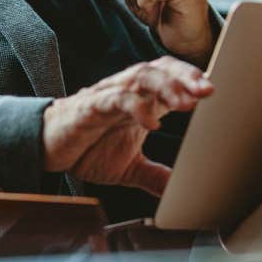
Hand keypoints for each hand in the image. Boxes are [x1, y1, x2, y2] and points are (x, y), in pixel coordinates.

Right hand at [42, 57, 213, 195]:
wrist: (46, 149)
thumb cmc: (86, 149)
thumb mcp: (129, 167)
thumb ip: (156, 176)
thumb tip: (182, 193)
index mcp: (141, 101)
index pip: (171, 78)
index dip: (193, 81)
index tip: (215, 93)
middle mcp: (127, 92)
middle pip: (160, 69)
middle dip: (186, 77)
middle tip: (208, 90)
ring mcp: (108, 96)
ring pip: (140, 76)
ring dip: (166, 86)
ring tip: (186, 101)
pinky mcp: (89, 107)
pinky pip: (115, 99)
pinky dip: (135, 107)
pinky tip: (151, 122)